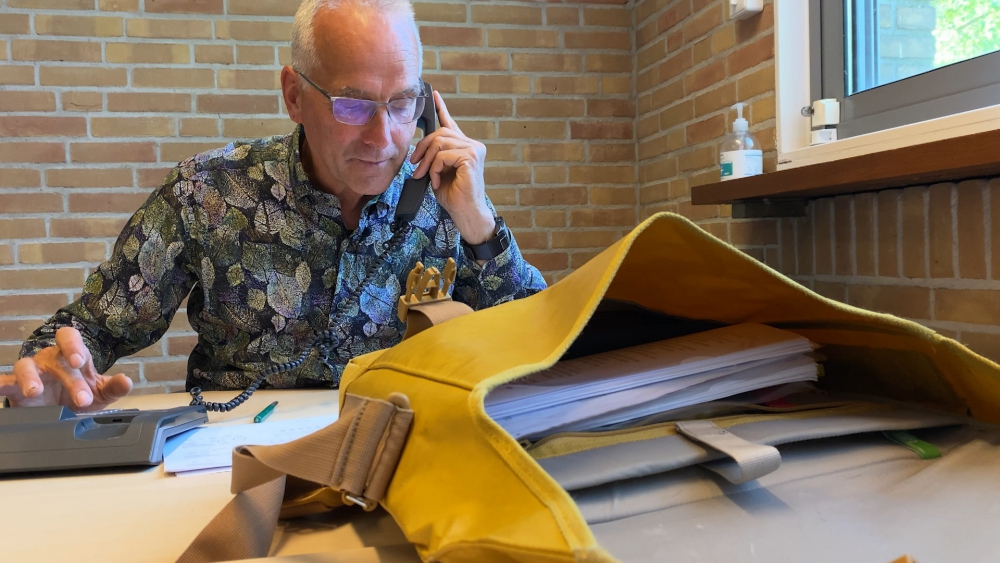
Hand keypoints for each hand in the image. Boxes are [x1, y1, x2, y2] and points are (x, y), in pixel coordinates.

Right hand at [0, 327, 131, 410]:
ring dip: (31, 378)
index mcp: (73, 355)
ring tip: (35, 391)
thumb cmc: (82, 394)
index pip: (70, 337)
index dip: (73, 346)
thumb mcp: (101, 393)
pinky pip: (6, 382)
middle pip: (56, 360)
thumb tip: (127, 381)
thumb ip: (114, 387)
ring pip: (26, 366)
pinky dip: (0, 383)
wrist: (63, 413)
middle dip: (70, 379)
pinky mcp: (16, 388)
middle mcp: (51, 360)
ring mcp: (32, 372)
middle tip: (82, 400)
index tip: (80, 362)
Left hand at [410, 91, 494, 244]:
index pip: (450, 123)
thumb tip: (418, 150)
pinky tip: (438, 181)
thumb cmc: (453, 196)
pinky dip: (435, 169)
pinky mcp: (471, 157)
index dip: (441, 108)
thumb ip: (432, 157)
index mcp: (463, 147)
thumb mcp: (437, 172)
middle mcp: (471, 145)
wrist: (465, 212)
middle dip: (422, 149)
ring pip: (439, 143)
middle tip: (415, 167)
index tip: (433, 95)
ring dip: (427, 162)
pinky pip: (443, 155)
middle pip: (439, 134)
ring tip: (427, 176)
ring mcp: (474, 149)